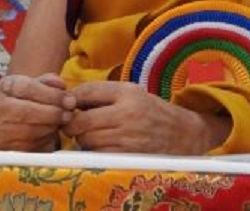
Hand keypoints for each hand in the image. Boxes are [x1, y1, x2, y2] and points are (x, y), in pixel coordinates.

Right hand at [0, 73, 76, 151]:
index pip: (28, 88)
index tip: (69, 100)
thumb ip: (49, 82)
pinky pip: (29, 145)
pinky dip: (44, 139)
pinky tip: (51, 132)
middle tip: (69, 114)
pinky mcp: (6, 147)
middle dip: (53, 113)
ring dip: (51, 127)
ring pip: (30, 130)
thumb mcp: (36, 86)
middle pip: (27, 111)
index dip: (52, 94)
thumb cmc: (28, 101)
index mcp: (5, 86)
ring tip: (61, 123)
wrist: (9, 123)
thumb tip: (61, 85)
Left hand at [64, 81, 230, 153]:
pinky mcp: (129, 156)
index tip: (68, 105)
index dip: (71, 100)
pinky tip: (102, 146)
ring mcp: (129, 138)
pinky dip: (95, 152)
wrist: (181, 134)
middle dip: (73, 124)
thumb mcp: (130, 92)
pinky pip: (99, 155)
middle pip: (82, 121)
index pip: (86, 93)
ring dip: (83, 139)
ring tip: (92, 134)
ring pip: (88, 140)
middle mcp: (128, 114)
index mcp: (127, 93)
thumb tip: (68, 99)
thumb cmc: (150, 110)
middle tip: (75, 124)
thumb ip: (101, 92)